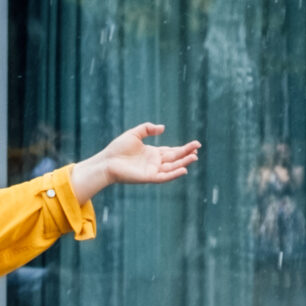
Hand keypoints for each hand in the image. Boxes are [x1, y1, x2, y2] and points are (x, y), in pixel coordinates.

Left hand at [71, 124, 200, 200]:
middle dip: (187, 153)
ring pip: (172, 167)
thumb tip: (163, 128)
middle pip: (175, 158)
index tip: (195, 144)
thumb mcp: (134, 133)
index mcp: (152, 153)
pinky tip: (183, 169)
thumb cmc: (118, 148)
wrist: (107, 161)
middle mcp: (155, 162)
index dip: (183, 148)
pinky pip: (164, 176)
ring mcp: (153, 170)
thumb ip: (148, 129)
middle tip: (198, 147)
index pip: (172, 151)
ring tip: (194, 157)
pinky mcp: (149, 177)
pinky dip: (174, 174)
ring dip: (183, 163)